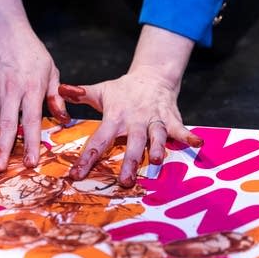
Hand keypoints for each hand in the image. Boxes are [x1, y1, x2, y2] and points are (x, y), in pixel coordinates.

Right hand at [0, 0, 68, 172]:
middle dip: (2, 149)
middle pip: (6, 124)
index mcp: (31, 87)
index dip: (31, 143)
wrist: (1, 29)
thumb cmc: (29, 50)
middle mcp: (10, 90)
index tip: (30, 162)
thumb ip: (56, 96)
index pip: (31, 120)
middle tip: (0, 169)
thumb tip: (63, 120)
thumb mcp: (50, 70)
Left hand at [59, 69, 201, 187]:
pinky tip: (197, 144)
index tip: (76, 176)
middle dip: (129, 162)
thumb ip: (80, 94)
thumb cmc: (123, 91)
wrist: (152, 75)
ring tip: (157, 161)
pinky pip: (180, 129)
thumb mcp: (101, 90)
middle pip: (132, 142)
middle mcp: (135, 120)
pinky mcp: (171, 119)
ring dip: (157, 148)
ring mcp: (154, 120)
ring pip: (156, 136)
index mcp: (115, 117)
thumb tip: (61, 91)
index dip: (87, 158)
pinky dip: (188, 136)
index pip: (99, 139)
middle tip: (124, 181)